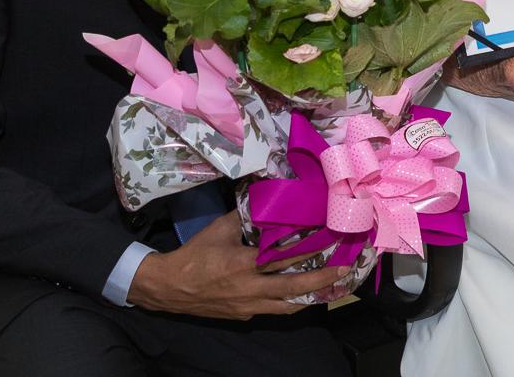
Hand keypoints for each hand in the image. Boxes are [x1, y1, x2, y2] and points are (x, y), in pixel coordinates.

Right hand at [127, 211, 352, 318]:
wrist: (168, 287)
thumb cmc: (196, 254)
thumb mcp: (221, 228)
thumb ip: (247, 216)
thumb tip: (268, 198)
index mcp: (245, 264)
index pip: (285, 257)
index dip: (311, 249)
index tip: (332, 240)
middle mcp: (251, 288)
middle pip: (295, 286)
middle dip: (323, 278)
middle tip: (345, 268)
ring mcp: (249, 306)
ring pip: (289, 305)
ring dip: (312, 296)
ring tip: (333, 286)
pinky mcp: (245, 316)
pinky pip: (275, 311)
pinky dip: (292, 304)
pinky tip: (304, 297)